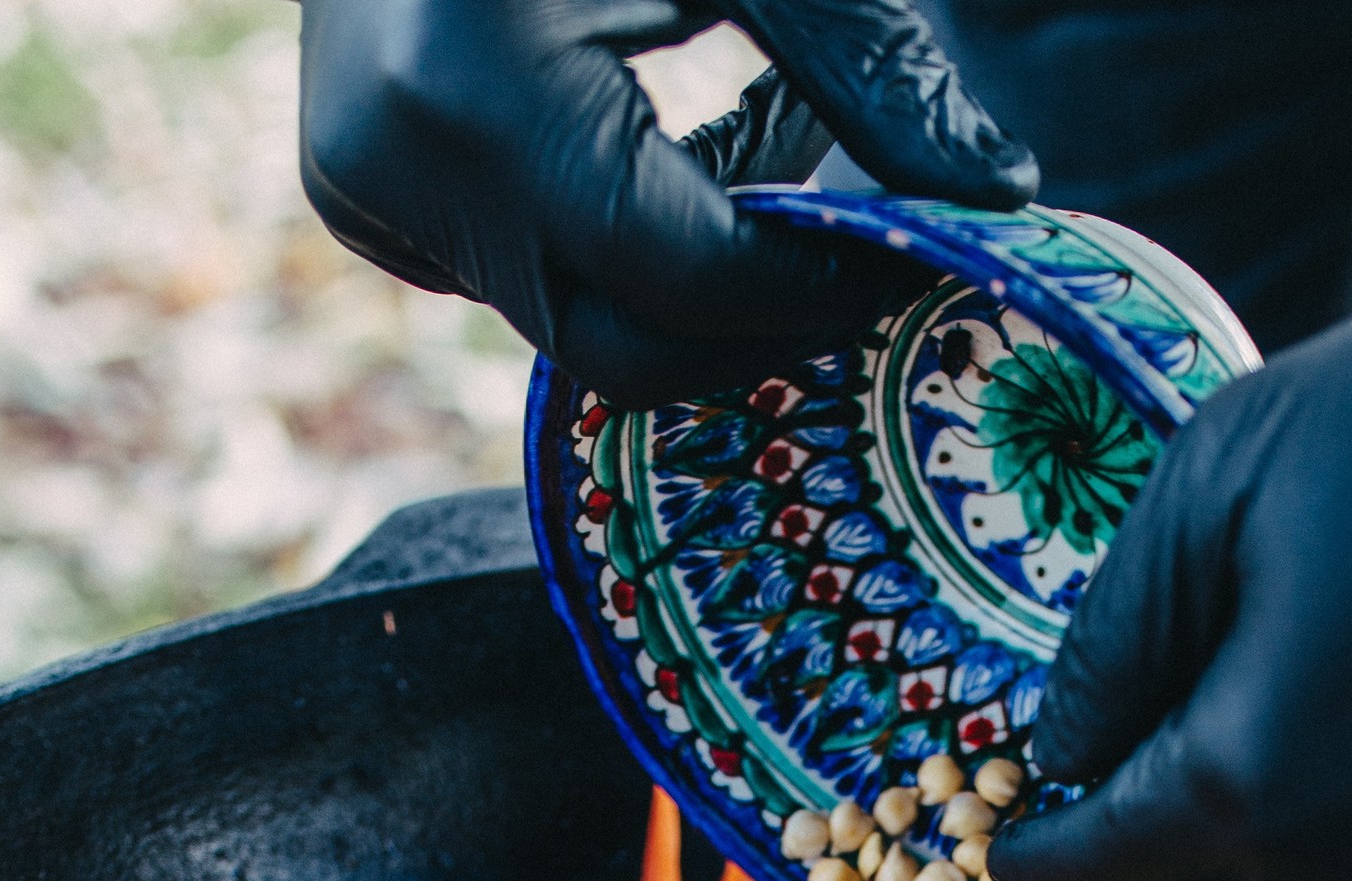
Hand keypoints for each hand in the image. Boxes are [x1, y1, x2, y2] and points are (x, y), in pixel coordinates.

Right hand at [299, 0, 1036, 405]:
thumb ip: (865, 65)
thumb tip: (998, 192)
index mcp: (481, 88)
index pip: (688, 270)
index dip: (813, 288)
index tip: (911, 271)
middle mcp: (398, 165)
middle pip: (623, 344)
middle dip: (753, 323)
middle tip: (859, 273)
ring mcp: (359, 191)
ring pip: (571, 322)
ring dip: (685, 273)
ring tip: (758, 152)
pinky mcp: (353, 194)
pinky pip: (511, 276)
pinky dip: (604, 241)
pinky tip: (643, 141)